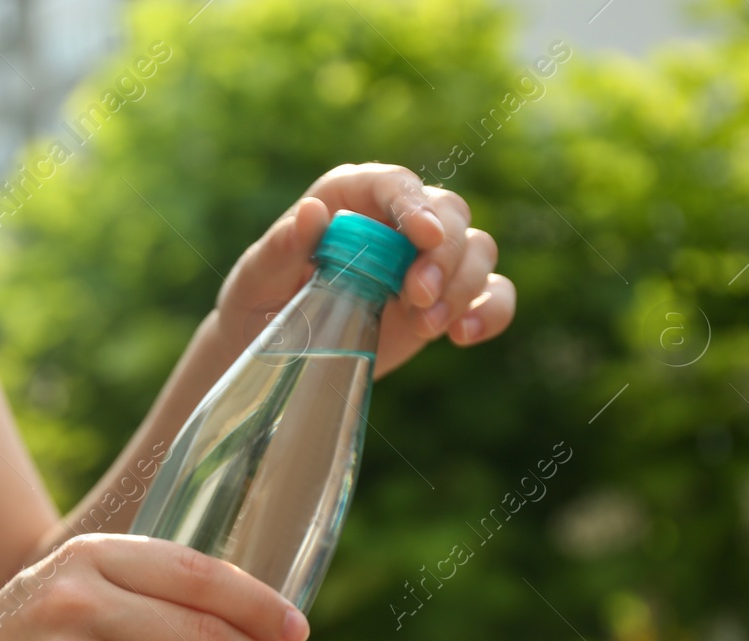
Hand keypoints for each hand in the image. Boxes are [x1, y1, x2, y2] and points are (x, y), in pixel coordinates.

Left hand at [215, 163, 515, 376]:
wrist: (274, 350)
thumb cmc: (260, 301)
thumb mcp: (257, 277)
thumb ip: (280, 247)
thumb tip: (310, 213)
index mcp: (351, 196)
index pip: (395, 183)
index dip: (415, 205)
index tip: (424, 236)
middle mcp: (396, 219)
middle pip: (450, 213)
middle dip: (444, 254)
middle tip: (416, 297)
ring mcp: (425, 260)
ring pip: (477, 250)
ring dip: (463, 286)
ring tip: (426, 327)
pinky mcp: (444, 300)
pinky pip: (491, 295)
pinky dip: (489, 312)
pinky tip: (463, 337)